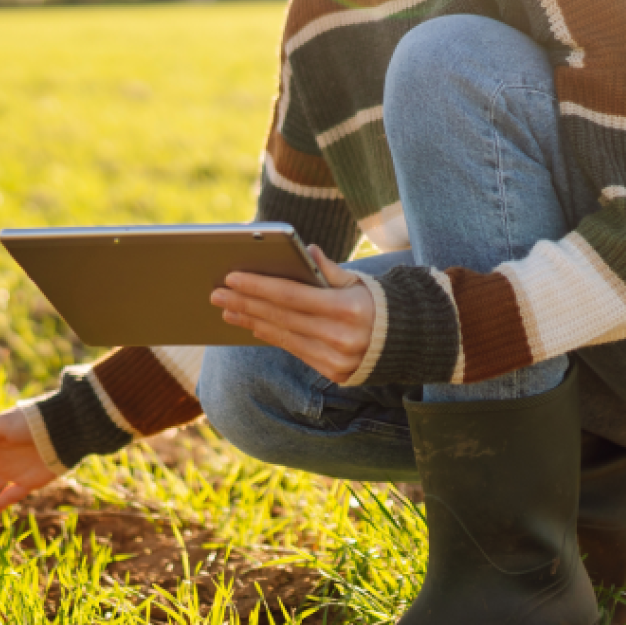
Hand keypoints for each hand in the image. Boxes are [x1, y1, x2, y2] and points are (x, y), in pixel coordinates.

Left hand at [210, 245, 374, 383]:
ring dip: (251, 321)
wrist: (408, 342)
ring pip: (283, 336)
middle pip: (280, 317)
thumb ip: (330, 269)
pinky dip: (272, 336)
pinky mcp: (333, 373)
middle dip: (245, 303)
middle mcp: (340, 337)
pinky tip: (253, 324)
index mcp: (347, 309)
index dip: (259, 286)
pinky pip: (294, 350)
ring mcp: (336, 359)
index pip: (292, 296)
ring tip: (228, 309)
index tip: (232, 277)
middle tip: (217, 293)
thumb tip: (308, 251)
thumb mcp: (358, 281)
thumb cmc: (375, 302)